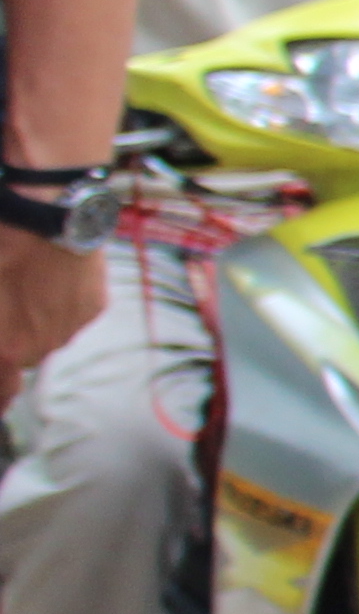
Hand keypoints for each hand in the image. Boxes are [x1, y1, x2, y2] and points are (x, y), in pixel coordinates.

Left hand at [0, 229, 100, 400]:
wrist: (46, 214)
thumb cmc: (1, 250)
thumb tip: (2, 335)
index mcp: (6, 347)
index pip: (3, 392)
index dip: (1, 396)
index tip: (1, 398)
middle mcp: (42, 346)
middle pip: (25, 357)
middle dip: (15, 342)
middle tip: (8, 312)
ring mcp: (72, 327)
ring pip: (50, 335)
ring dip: (38, 321)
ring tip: (29, 286)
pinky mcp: (95, 306)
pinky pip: (73, 315)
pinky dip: (61, 303)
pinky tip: (53, 277)